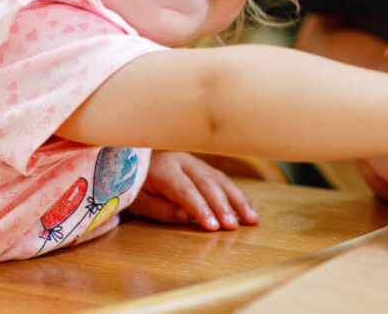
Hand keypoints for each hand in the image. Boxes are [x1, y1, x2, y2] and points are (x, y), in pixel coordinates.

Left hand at [130, 151, 259, 230]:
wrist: (135, 166)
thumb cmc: (136, 188)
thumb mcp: (140, 202)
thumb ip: (161, 210)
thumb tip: (186, 216)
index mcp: (164, 168)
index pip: (185, 189)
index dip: (200, 208)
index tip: (212, 227)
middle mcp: (183, 161)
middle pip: (207, 183)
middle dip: (222, 206)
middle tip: (232, 227)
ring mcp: (196, 163)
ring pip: (221, 180)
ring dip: (238, 200)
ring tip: (252, 219)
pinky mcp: (205, 169)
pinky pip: (224, 181)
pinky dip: (238, 196)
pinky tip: (250, 210)